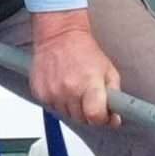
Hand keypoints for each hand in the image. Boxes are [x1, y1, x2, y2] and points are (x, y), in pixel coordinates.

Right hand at [30, 11, 120, 126]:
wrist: (59, 36)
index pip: (95, 117)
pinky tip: (61, 86)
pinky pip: (52, 107)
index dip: (101, 119)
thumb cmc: (84, 51)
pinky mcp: (40, 93)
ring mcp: (52, 93)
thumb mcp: (108, 70)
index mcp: (90, 84)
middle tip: (87, 95)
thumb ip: (114, 95)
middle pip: (81, 119)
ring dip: (72, 106)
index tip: (103, 114)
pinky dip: (58, 101)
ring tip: (73, 87)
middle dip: (87, 112)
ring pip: (66, 115)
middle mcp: (69, 90)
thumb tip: (114, 119)